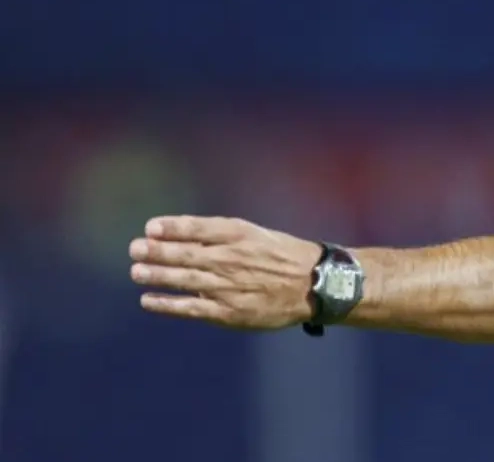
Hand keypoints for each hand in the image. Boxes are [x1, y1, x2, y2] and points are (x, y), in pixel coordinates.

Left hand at [129, 216, 320, 329]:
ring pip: (185, 280)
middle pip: (186, 255)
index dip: (172, 227)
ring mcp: (228, 287)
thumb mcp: (256, 235)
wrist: (313, 285)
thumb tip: (182, 237)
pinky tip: (148, 300)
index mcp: (239, 236)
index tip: (150, 227)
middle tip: (135, 249)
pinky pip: (191, 308)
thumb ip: (221, 236)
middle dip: (157, 251)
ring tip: (136, 272)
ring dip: (156, 276)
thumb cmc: (282, 256)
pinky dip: (167, 304)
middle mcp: (231, 259)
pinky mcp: (228, 312)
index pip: (198, 229)